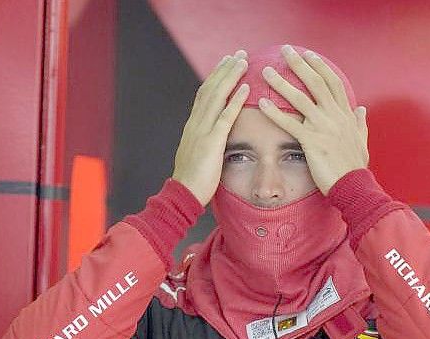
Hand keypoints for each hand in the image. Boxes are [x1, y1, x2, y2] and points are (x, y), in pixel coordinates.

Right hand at [171, 49, 249, 205]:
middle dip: (225, 69)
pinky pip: (225, 117)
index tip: (226, 62)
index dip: (215, 76)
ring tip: (243, 61)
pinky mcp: (212, 142)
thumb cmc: (192, 180)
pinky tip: (246, 88)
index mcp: (192, 125)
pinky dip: (236, 100)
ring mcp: (202, 131)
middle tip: (239, 53)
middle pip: (210, 88)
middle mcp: (196, 123)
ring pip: (217, 96)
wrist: (183, 194)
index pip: (204, 94)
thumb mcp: (198, 154)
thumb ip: (205, 141)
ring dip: (231, 76)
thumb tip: (214, 135)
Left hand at [257, 45, 367, 195]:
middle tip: (285, 50)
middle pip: (315, 82)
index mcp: (345, 114)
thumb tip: (361, 108)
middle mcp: (334, 116)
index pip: (332, 83)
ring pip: (300, 99)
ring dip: (281, 83)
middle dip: (299, 64)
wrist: (354, 186)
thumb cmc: (355, 166)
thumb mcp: (362, 140)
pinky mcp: (311, 142)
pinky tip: (262, 104)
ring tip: (266, 71)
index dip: (320, 67)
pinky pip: (290, 124)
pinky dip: (275, 113)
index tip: (309, 55)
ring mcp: (323, 128)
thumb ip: (360, 123)